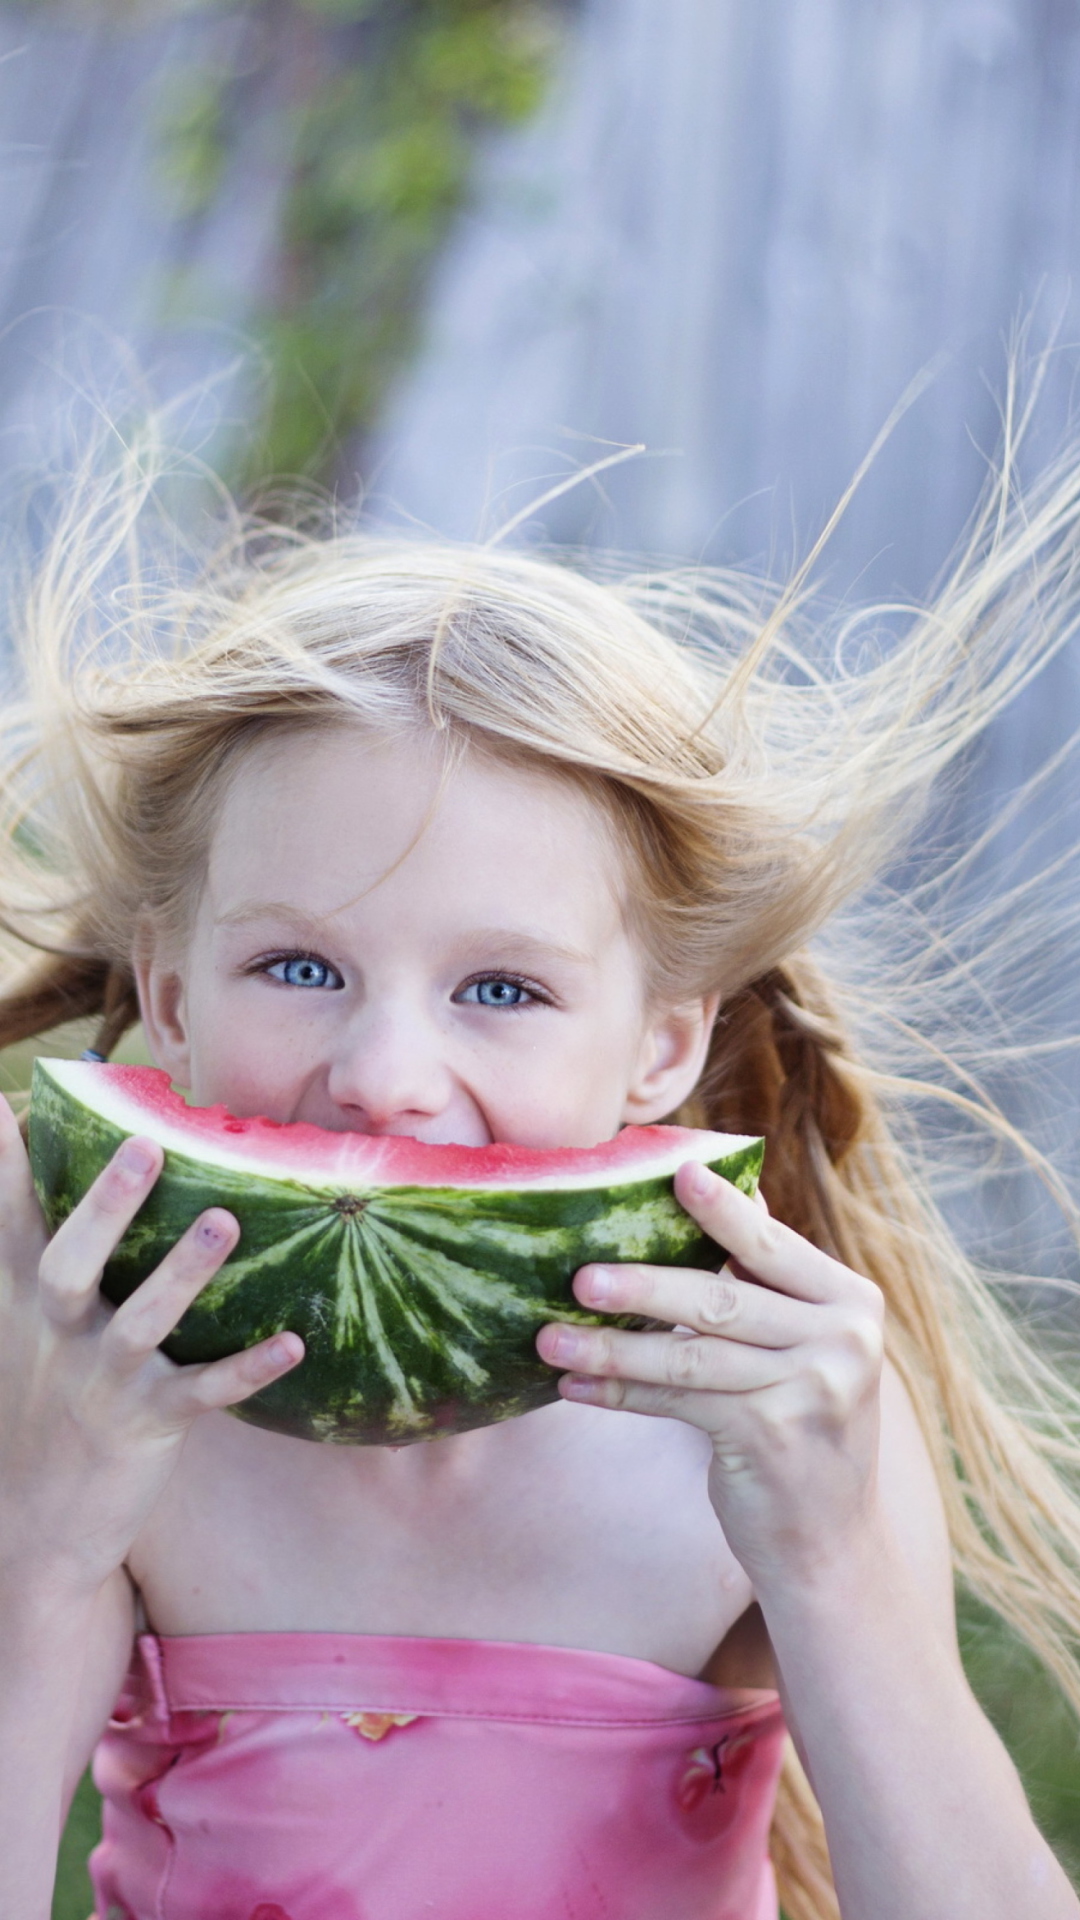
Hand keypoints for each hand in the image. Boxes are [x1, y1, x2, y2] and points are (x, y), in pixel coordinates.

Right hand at [0, 1093, 302, 1600]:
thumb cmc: (43, 1402)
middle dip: (104, 1207)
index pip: (9, 1220)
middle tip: (144, 1145)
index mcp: (26, 1302)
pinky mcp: (149, 1424)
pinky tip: (293, 1342)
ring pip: (142, 1323)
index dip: (3, 1165)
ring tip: (224, 1222)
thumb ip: (45, 1258)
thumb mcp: (25, 1328)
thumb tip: (52, 1174)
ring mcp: (103, 1381)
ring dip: (183, 1273)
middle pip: (70, 1263)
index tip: (0, 1102)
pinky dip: (247, 1368)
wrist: (34, 1527)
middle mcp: (58, 1335)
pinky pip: (204, 1392)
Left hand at [536, 1161, 884, 1597]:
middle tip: (579, 1276)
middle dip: (643, 1287)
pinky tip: (573, 1388)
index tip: (675, 1173)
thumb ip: (769, 1283)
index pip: (771, 1246)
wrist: (832, 1542)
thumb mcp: (807, 1346)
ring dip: (612, 1349)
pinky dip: (621, 1395)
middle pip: (721, 1299)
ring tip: (550, 1338)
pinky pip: (678, 1403)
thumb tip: (717, 1194)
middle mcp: (842, 1340)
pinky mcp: (772, 1438)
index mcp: (851, 1300)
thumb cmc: (803, 1424)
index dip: (722, 1210)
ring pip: (689, 1356)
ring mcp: (811, 1391)